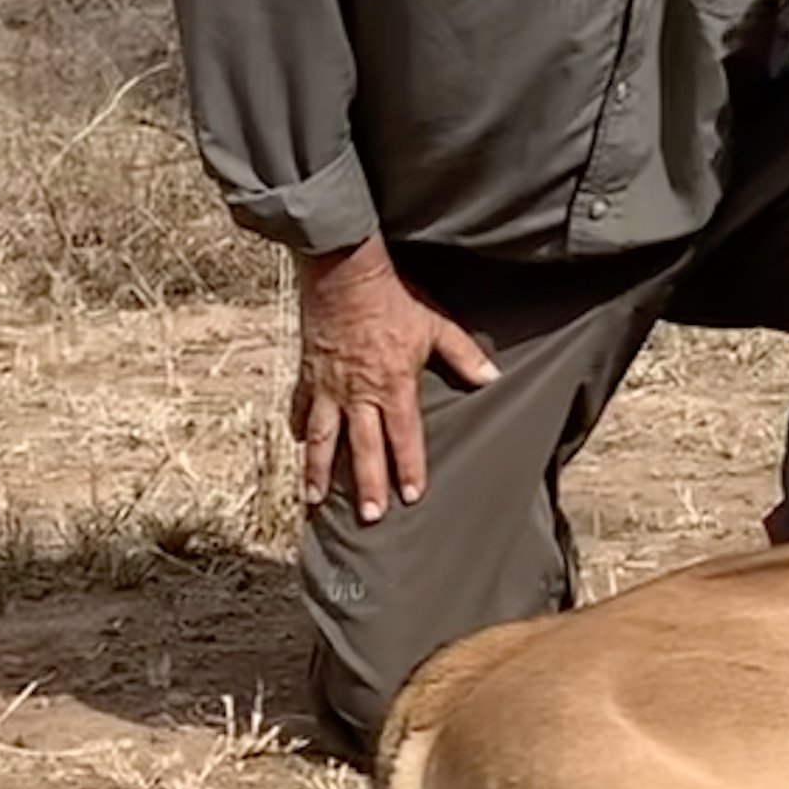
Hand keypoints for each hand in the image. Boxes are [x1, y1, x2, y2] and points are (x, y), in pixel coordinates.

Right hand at [291, 240, 494, 523]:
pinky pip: (300, 405)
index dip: (408, 467)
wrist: (343, 273)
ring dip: (318, 469)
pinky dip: (298, 425)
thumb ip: (462, 354)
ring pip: (322, 437)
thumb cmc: (392, 298)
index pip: (403, 436)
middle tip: (370, 516)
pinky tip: (297, 442)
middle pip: (362, 448)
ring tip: (314, 499)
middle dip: (367, 484)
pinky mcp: (308, 373)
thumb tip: (492, 377)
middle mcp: (358, 394)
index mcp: (392, 386)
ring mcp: (328, 386)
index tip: (411, 496)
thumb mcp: (434, 324)